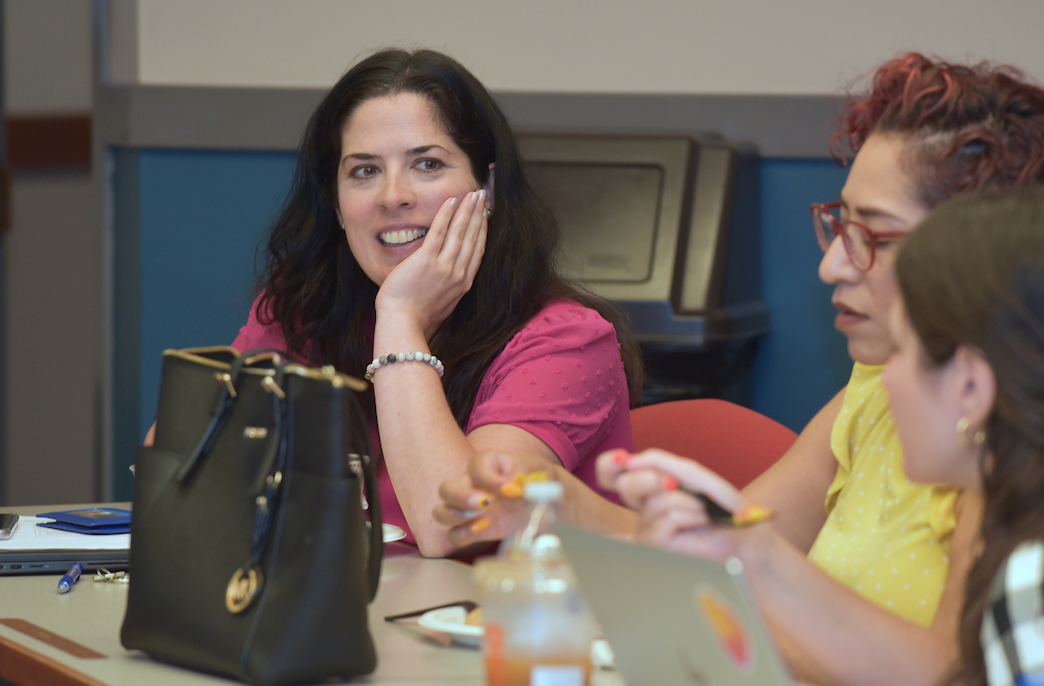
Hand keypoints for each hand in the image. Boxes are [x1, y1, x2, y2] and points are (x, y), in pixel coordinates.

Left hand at [375, 189, 487, 338]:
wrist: (404, 324)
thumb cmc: (416, 318)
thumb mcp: (441, 304)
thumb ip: (447, 287)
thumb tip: (446, 277)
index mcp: (463, 283)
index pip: (477, 250)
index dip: (482, 230)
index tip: (485, 215)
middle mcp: (459, 273)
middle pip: (473, 237)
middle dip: (479, 214)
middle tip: (483, 196)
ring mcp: (445, 266)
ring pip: (461, 231)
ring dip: (468, 209)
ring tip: (473, 193)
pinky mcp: (427, 260)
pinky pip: (440, 231)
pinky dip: (447, 214)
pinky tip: (452, 201)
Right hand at [434, 451, 553, 549]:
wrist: (553, 503)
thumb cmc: (541, 481)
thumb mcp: (539, 473)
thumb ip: (525, 476)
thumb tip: (511, 486)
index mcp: (488, 463)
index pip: (476, 466)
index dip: (488, 478)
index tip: (509, 489)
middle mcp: (473, 484)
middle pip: (447, 489)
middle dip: (461, 497)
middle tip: (485, 504)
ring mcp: (471, 509)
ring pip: (442, 512)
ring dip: (454, 516)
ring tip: (480, 517)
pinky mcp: (477, 530)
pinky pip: (455, 535)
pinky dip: (463, 536)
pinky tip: (482, 532)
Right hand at [597, 448, 758, 560]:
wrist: (742, 532)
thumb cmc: (719, 505)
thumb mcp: (689, 473)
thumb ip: (658, 462)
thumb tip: (627, 460)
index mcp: (648, 487)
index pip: (610, 474)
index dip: (608, 465)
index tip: (622, 459)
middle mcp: (643, 507)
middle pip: (625, 484)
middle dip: (650, 478)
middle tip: (675, 484)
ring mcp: (647, 528)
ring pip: (655, 500)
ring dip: (688, 501)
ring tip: (702, 512)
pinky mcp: (656, 546)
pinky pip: (668, 516)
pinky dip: (691, 514)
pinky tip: (700, 523)